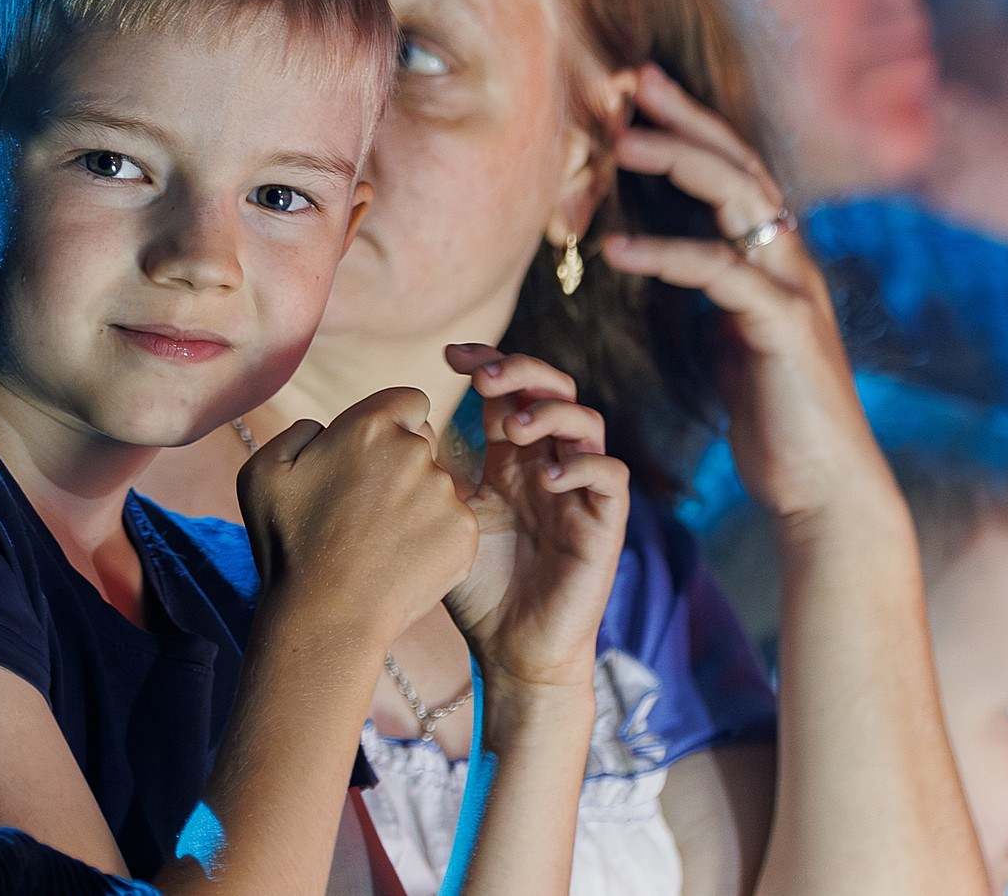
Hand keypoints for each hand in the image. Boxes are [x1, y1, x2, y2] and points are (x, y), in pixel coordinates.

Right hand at [238, 386, 479, 644]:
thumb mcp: (262, 471)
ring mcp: (444, 493)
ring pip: (437, 485)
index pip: (409, 401)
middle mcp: (415, 451)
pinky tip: (398, 561)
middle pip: (423, 443)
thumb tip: (325, 427)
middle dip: (400, 463)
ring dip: (416, 503)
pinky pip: (452, 523)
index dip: (392, 423)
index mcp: (369, 426)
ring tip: (377, 542)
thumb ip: (299, 431)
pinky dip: (432, 538)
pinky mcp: (463, 533)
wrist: (326, 616)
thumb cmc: (287, 544)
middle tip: (364, 508)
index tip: (371, 455)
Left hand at [441, 346, 629, 689]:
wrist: (512, 651)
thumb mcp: (449, 518)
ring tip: (512, 431)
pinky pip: (610, 475)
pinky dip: (580, 467)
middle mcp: (549, 464)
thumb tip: (397, 426)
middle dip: (522, 372)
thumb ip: (434, 474)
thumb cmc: (480, 587)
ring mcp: (580, 491)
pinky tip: (544, 479)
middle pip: (553, 390)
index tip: (450, 355)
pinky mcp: (605, 524)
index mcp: (511, 458)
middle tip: (486, 378)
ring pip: (586, 422)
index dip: (488, 362)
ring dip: (550, 414)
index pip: (509, 391)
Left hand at [599, 63, 886, 520]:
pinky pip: (721, 275)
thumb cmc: (772, 418)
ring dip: (679, 164)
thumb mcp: (729, 340)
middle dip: (686, 119)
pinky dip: (666, 256)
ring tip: (620, 144)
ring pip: (740, 202)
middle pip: (740, 165)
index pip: (734, 172)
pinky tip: (616, 251)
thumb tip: (674, 263)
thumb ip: (711, 295)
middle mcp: (790, 262)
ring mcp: (793, 291)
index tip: (640, 92)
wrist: (820, 489)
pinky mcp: (784, 330)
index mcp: (774, 260)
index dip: (692, 127)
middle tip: (631, 81)